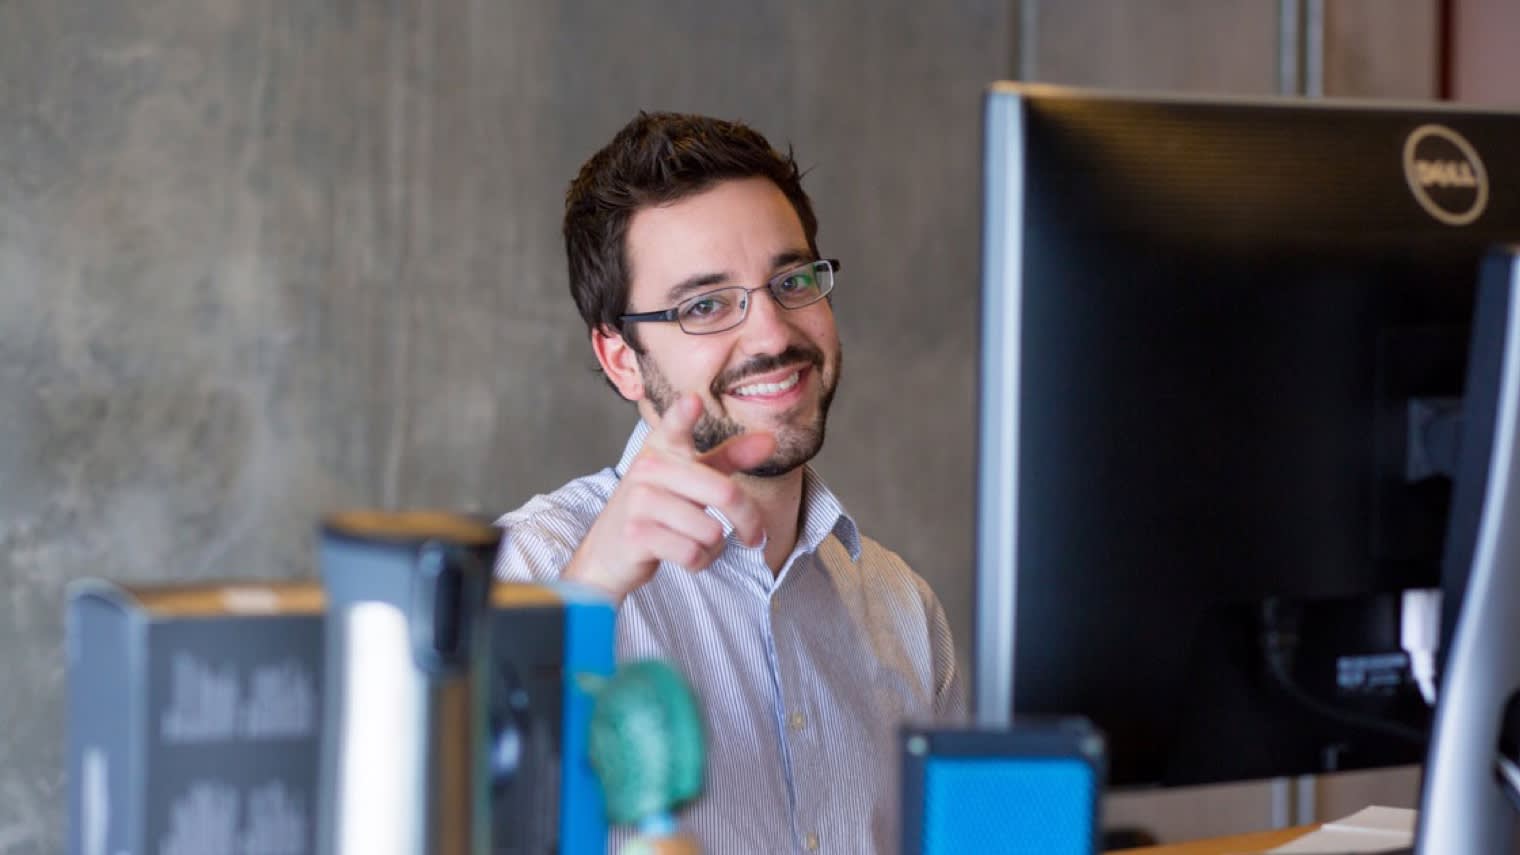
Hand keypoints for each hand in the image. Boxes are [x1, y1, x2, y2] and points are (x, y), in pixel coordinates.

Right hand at [563, 394, 775, 602]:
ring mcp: (639, 502)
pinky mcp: (636, 535)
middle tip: (755, 535)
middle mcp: (647, 470)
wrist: (607, 552)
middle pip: (724, 492)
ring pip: (711, 530)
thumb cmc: (657, 509)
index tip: (694, 401)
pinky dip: (700, 562)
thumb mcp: (689, 479)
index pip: (673, 427)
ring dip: (715, 546)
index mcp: (661, 449)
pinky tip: (687, 556)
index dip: (683, 415)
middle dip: (748, 520)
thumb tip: (769, 440)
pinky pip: (693, 553)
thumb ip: (728, 458)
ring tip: (698, 542)